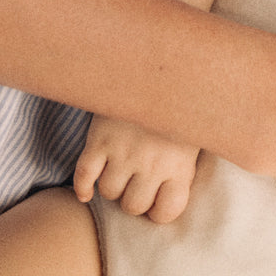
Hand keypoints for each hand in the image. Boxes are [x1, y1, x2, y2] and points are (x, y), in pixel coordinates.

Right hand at [74, 114, 200, 223]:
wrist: (155, 63)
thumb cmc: (179, 102)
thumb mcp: (193, 132)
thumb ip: (187, 162)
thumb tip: (188, 187)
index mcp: (180, 164)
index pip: (167, 211)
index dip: (158, 211)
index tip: (156, 202)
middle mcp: (152, 163)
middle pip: (133, 205)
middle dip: (133, 200)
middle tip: (135, 185)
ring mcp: (123, 151)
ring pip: (108, 192)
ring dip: (111, 187)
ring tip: (118, 174)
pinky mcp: (99, 139)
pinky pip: (84, 175)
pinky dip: (82, 188)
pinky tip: (86, 192)